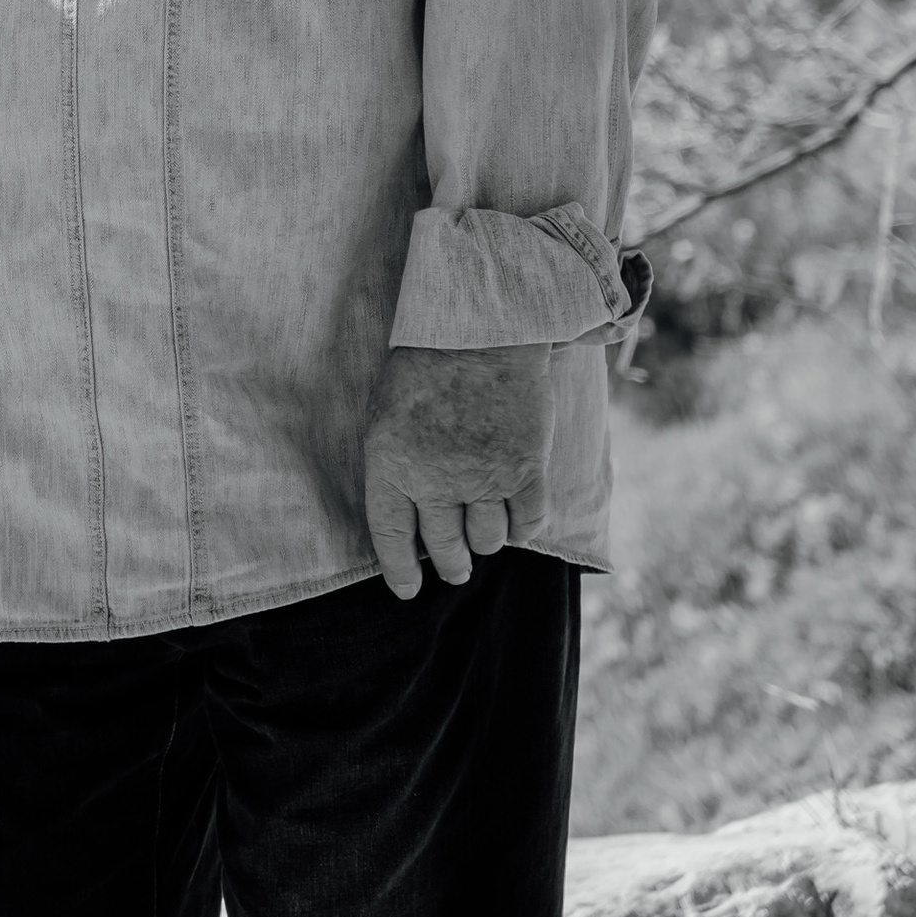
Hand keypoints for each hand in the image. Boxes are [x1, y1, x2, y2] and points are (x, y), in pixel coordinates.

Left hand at [361, 344, 553, 598]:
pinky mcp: (527, 469)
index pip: (391, 539)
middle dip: (450, 564)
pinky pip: (528, 524)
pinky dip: (523, 525)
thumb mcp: (387, 415)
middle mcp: (434, 479)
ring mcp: (483, 477)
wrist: (479, 326)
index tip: (407, 590)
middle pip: (446, 550)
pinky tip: (517, 511)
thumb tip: (407, 522)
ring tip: (484, 525)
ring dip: (487, 539)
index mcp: (390, 464)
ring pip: (488, 541)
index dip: (400, 572)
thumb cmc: (425, 366)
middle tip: (455, 566)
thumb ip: (395, 468)